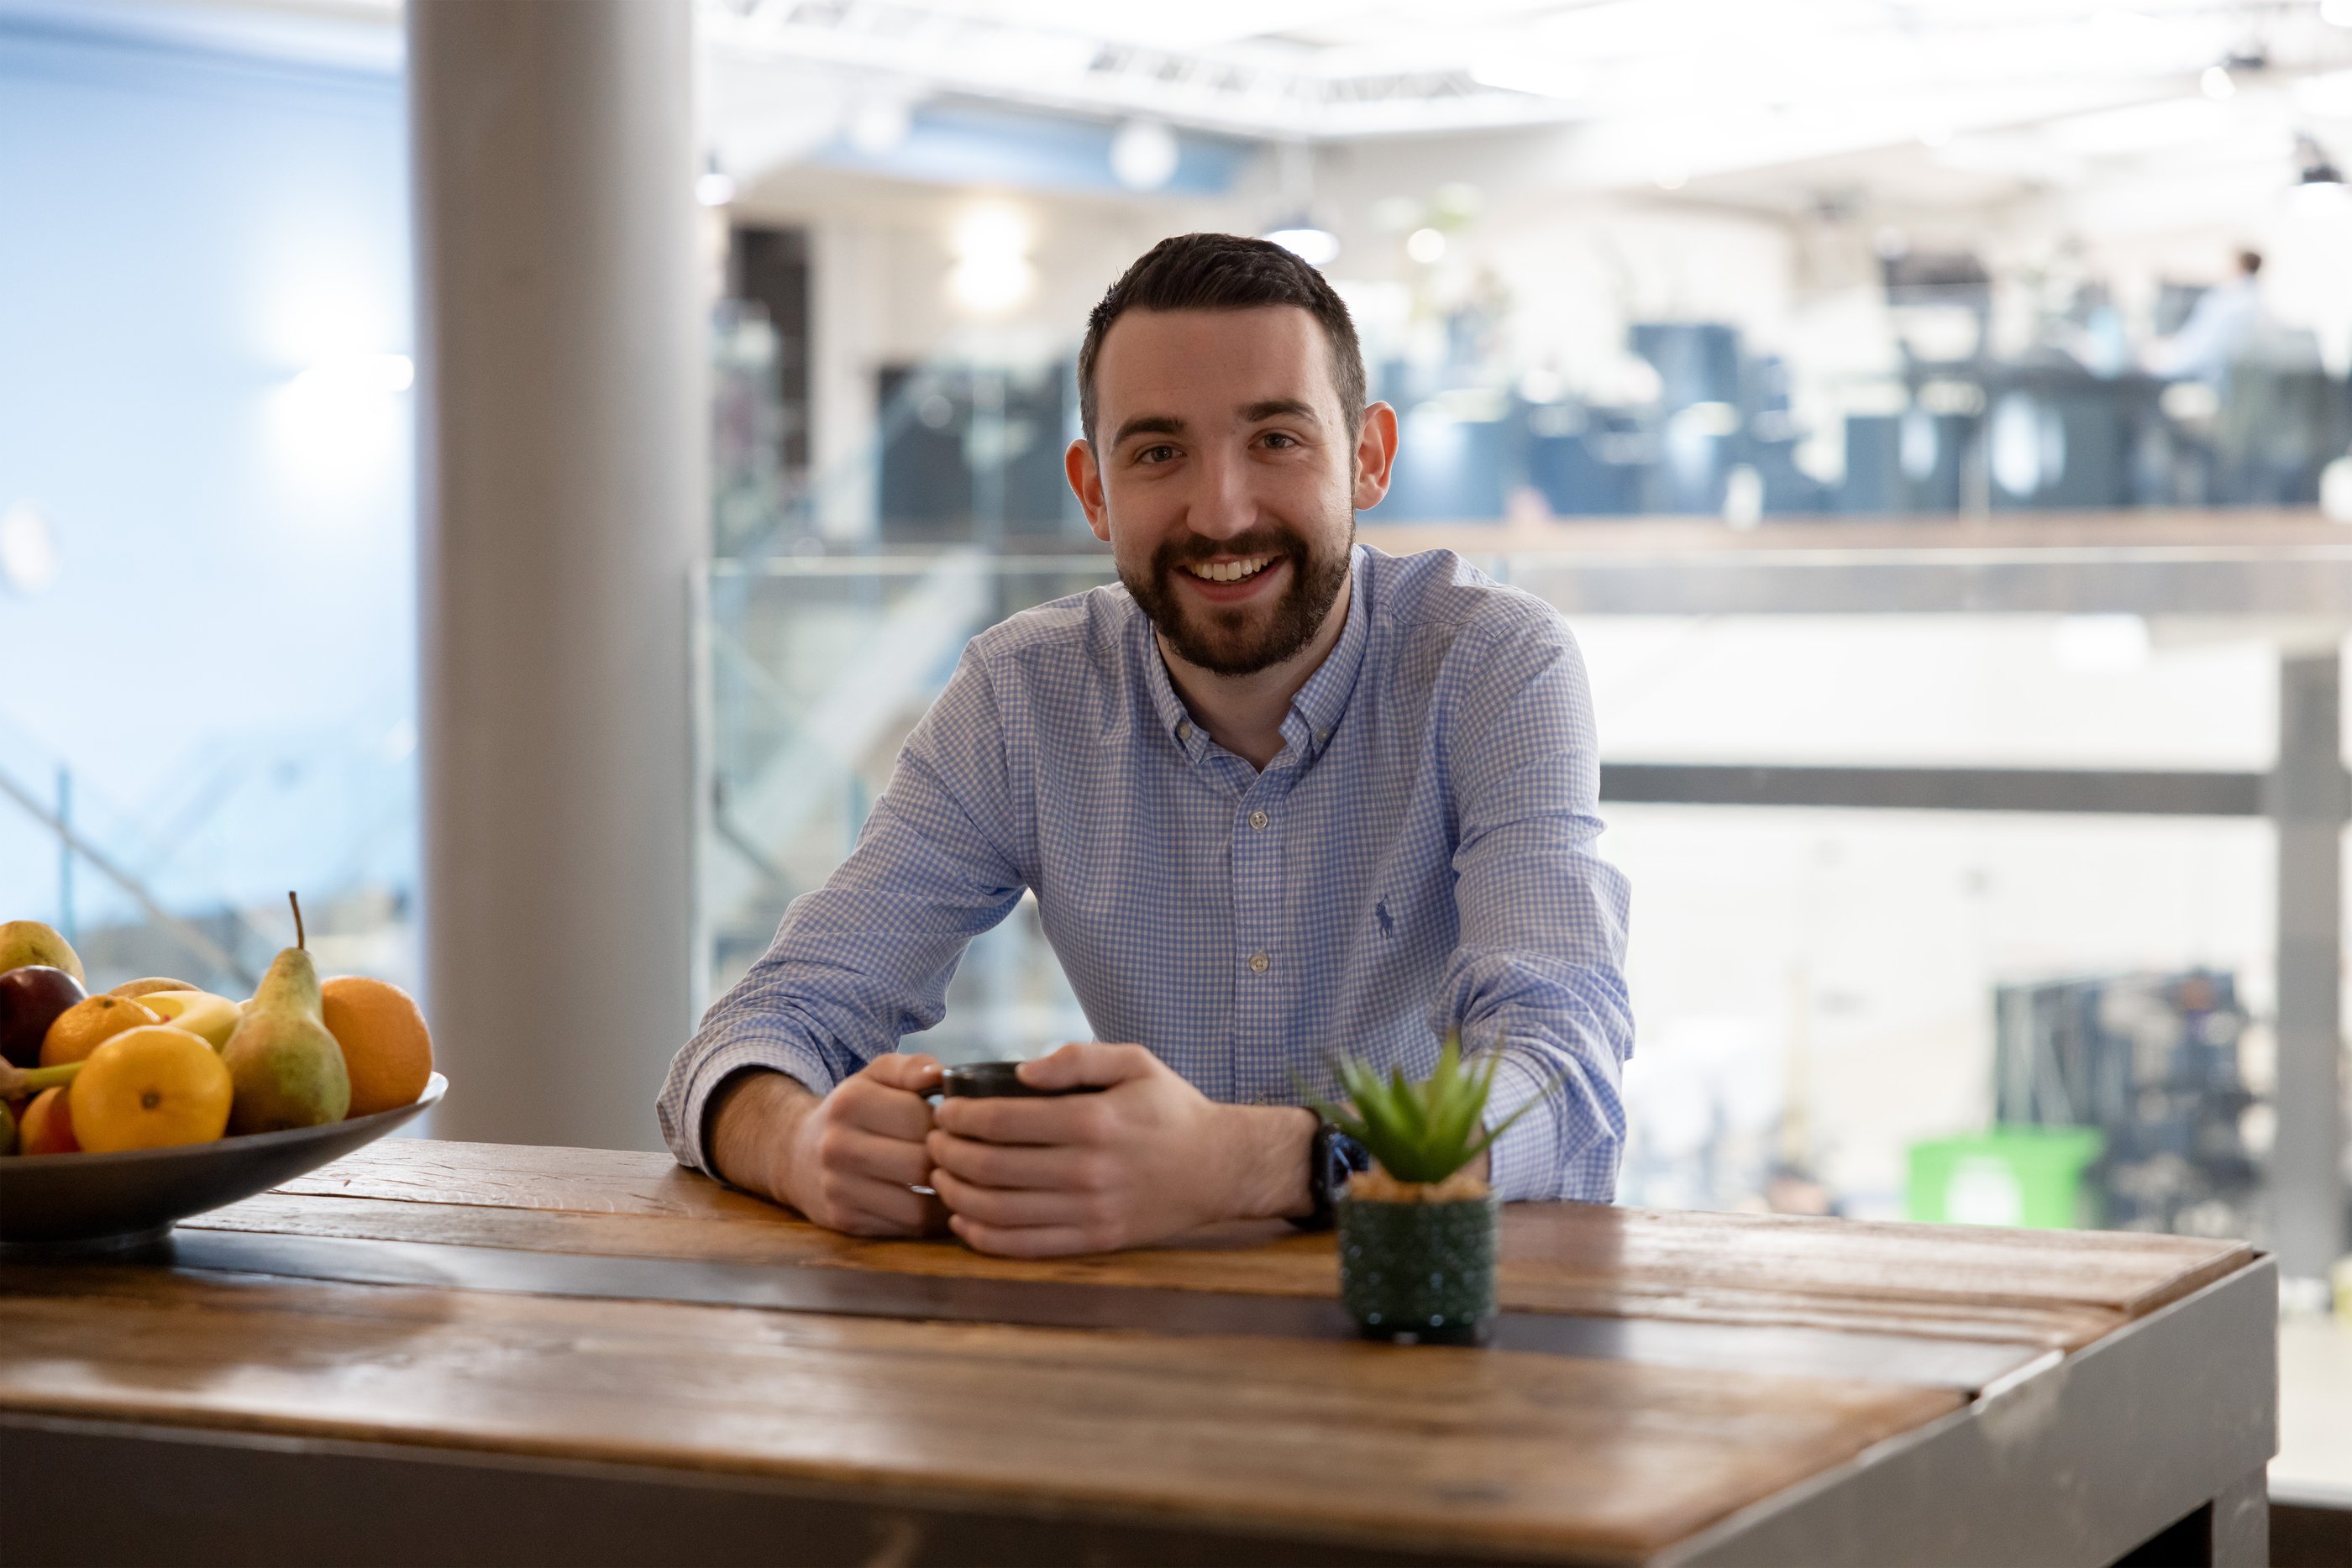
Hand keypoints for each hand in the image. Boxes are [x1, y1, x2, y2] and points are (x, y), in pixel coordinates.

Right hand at [712, 1056, 948, 1236]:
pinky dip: (930, 1219)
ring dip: (946, 1197)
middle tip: (965, 1158)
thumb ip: (910, 1067)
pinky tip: (937, 1202)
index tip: (959, 1128)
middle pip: (921, 1163)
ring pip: (916, 1205)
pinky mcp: (845, 1220)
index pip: (922, 1119)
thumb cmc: (852, 1112)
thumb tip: (941, 1074)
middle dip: (951, 1163)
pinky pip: (905, 1228)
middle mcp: (839, 1146)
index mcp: (851, 1102)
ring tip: (957, 1182)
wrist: (796, 1154)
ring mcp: (838, 1188)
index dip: (951, 1125)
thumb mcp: (874, 1077)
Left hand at [926, 1042, 1313, 1256]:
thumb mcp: (1134, 1062)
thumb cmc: (1169, 1109)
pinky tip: (964, 1220)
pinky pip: (1023, 1246)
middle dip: (948, 1153)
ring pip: (999, 1210)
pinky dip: (983, 1237)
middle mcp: (1087, 1170)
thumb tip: (1020, 1071)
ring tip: (942, 1177)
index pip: (1003, 1120)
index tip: (944, 1110)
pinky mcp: (1093, 1241)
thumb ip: (1077, 1058)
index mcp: (1093, 1121)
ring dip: (957, 1194)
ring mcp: (1089, 1211)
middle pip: (991, 1167)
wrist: (1217, 1167)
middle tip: (933, 1142)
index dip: (961, 1117)